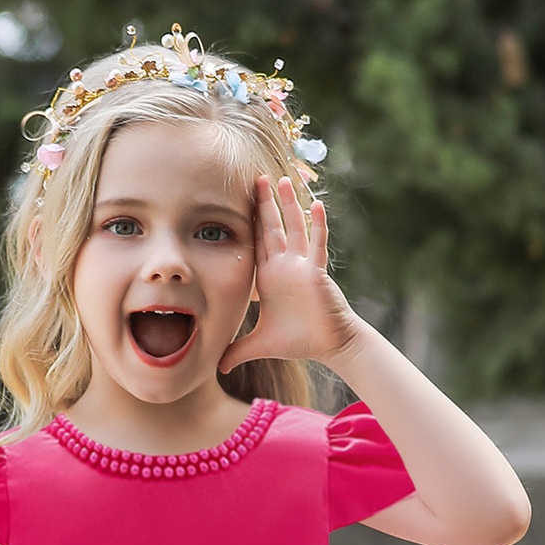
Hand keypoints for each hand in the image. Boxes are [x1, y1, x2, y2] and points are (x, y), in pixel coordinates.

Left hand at [220, 173, 367, 372]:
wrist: (328, 345)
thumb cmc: (297, 340)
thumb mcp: (259, 344)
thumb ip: (237, 351)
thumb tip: (216, 367)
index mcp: (268, 277)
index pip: (255, 244)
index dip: (247, 222)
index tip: (237, 199)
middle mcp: (285, 266)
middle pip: (272, 228)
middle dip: (264, 204)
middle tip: (256, 177)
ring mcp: (302, 266)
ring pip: (294, 228)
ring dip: (289, 205)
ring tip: (284, 179)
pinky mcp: (317, 272)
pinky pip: (318, 245)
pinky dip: (318, 226)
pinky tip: (317, 205)